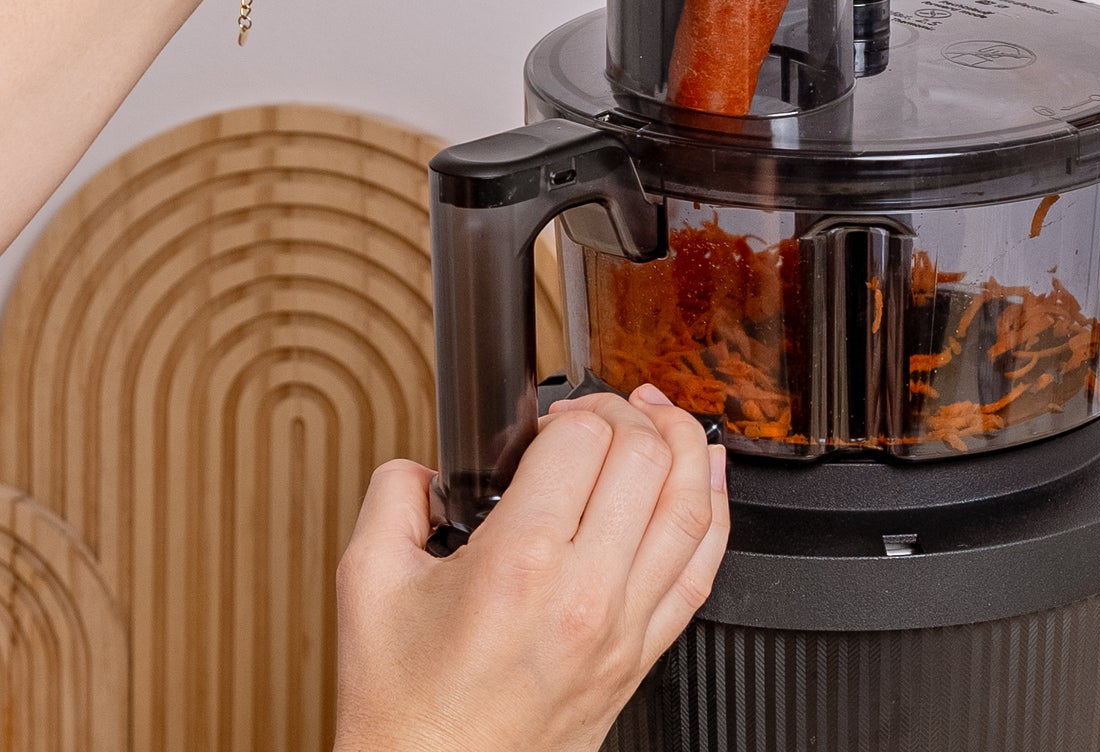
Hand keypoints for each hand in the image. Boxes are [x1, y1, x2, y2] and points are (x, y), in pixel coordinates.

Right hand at [333, 386, 728, 751]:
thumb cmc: (404, 708)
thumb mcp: (367, 583)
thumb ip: (392, 499)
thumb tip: (420, 465)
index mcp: (519, 564)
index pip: (583, 440)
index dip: (569, 411)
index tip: (548, 424)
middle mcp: (583, 592)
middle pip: (645, 459)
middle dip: (626, 412)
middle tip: (597, 413)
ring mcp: (622, 626)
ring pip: (689, 507)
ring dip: (685, 444)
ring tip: (661, 418)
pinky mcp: (641, 654)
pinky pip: (702, 568)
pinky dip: (713, 510)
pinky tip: (705, 477)